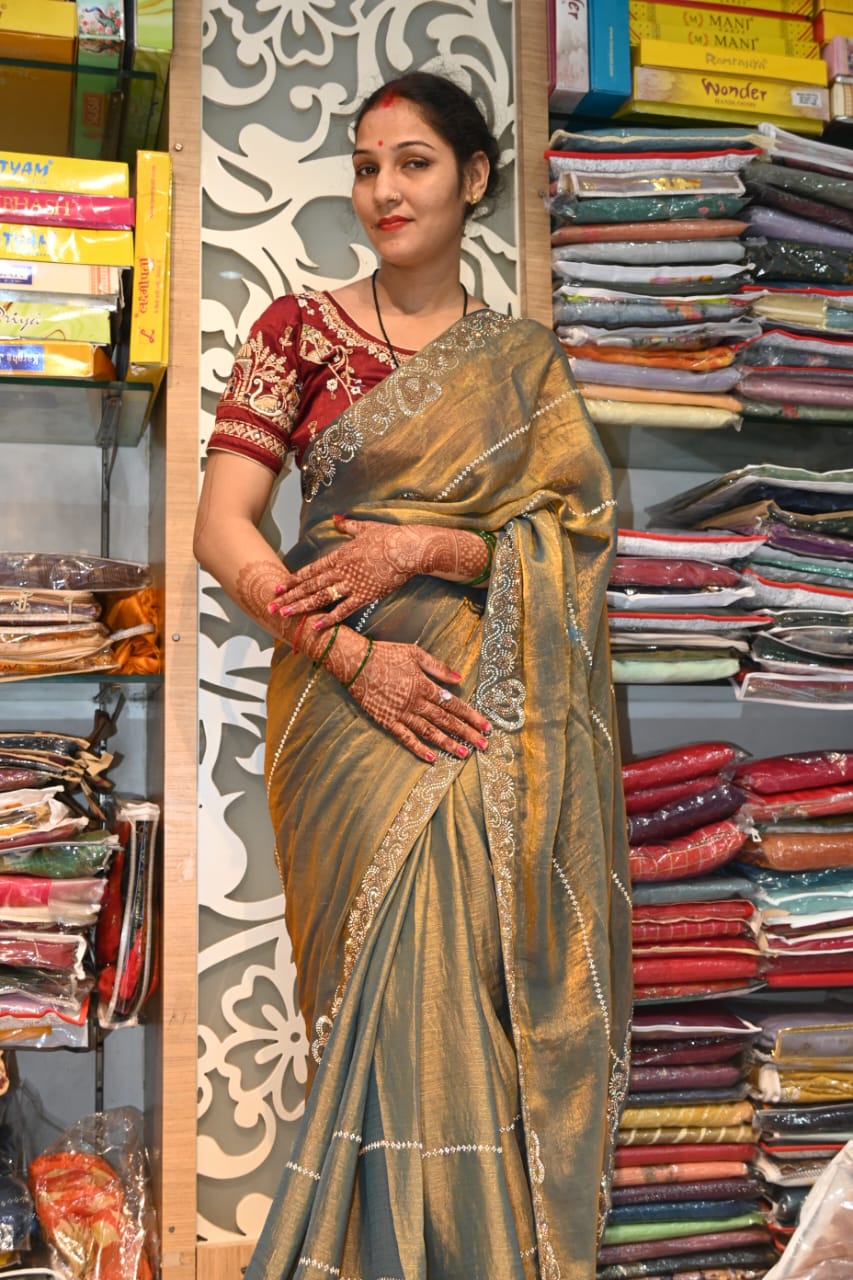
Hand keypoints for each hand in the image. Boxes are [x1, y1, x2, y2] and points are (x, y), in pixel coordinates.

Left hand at [269, 517, 489, 628]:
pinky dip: (330, 618)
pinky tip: (316, 626)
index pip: (311, 570)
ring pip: (322, 597)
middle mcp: (341, 571)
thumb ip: (347, 525)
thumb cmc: (389, 537)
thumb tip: (336, 518)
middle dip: (289, 596)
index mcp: (340, 555)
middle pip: (310, 585)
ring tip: (285, 615)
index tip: (278, 587)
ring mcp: (352, 584)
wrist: (408, 549)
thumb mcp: (365, 527)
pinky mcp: (366, 595)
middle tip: (271, 606)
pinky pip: (344, 609)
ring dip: (302, 607)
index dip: (293, 580)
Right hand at [328, 633, 490, 763]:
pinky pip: (405, 737)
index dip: (471, 716)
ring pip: (429, 732)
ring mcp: (401, 714)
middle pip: (446, 720)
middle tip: (484, 745)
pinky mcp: (387, 721)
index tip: (486, 726)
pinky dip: (418, 748)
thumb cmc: (385, 654)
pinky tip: (431, 757)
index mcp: (424, 685)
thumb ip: (438, 667)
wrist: (355, 662)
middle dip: (466, 733)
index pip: (454, 704)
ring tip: (464, 753)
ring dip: (448, 743)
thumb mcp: (415, 653)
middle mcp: (416, 702)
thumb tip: (459, 678)